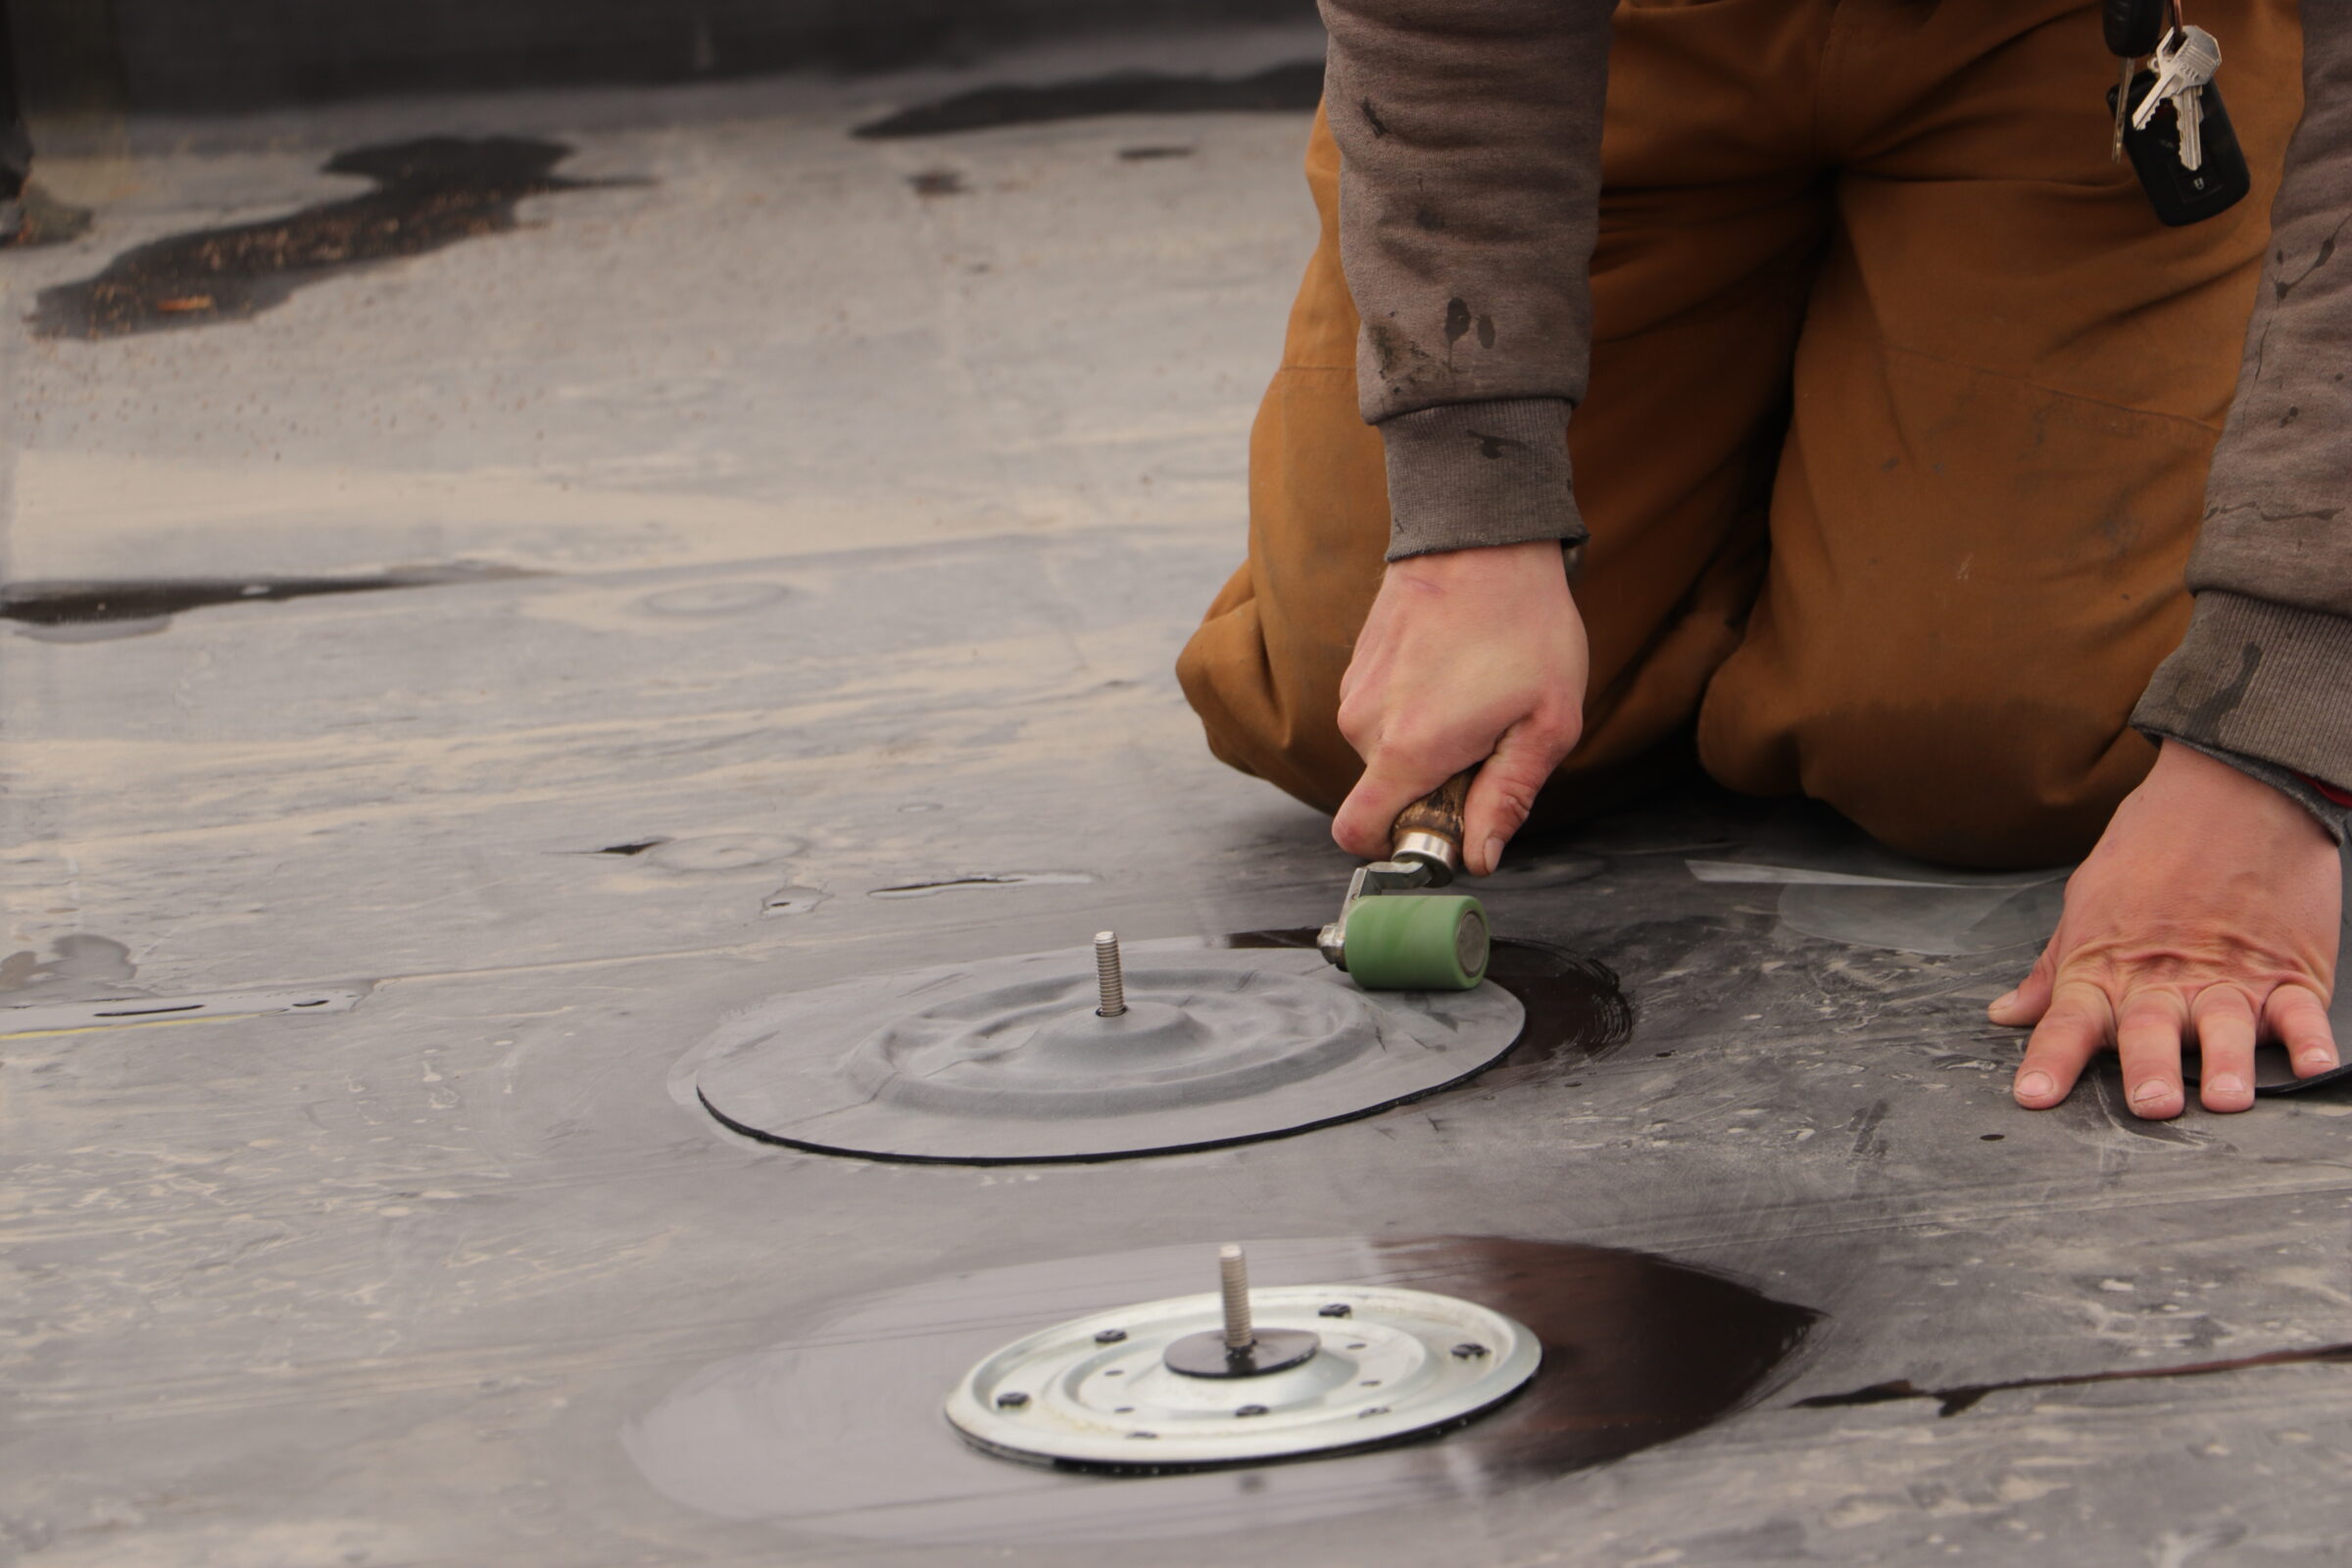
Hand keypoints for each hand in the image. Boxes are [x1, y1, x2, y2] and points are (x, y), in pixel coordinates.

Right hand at [1331, 541, 1588, 875]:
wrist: (1482, 537)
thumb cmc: (1526, 627)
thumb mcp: (1547, 723)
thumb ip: (1508, 799)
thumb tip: (1480, 860)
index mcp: (1408, 749)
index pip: (1358, 835)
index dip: (1398, 845)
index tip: (1446, 823)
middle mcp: (1364, 726)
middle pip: (1385, 794)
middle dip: (1432, 785)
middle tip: (1488, 740)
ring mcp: (1353, 693)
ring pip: (1384, 754)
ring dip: (1425, 745)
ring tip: (1474, 697)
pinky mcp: (1354, 668)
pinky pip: (1380, 716)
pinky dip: (1413, 712)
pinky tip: (1453, 672)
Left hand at [1994, 740, 2341, 1116]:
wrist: (2233, 787)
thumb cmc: (2153, 841)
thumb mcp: (2086, 901)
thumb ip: (2054, 969)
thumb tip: (2009, 1014)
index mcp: (2107, 965)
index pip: (2068, 1021)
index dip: (2050, 1061)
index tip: (2035, 1097)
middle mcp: (2166, 979)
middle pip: (2150, 1033)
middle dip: (2149, 1070)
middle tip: (2152, 1102)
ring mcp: (2230, 976)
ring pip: (2227, 1030)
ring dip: (2227, 1064)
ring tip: (2229, 1096)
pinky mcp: (2288, 969)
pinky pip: (2301, 1013)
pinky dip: (2309, 1041)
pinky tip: (2314, 1065)